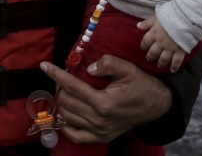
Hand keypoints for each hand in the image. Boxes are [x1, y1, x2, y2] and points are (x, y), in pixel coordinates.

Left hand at [41, 56, 171, 143]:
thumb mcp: (128, 69)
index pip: (72, 86)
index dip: (56, 74)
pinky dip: (66, 125)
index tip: (44, 66)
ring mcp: (99, 131)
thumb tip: (89, 68)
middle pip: (66, 102)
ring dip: (61, 102)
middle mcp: (99, 120)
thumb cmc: (142, 85)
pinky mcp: (101, 137)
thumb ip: (108, 64)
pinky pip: (75, 136)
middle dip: (59, 87)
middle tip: (62, 78)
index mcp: (104, 103)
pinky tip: (66, 113)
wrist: (157, 106)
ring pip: (67, 116)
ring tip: (64, 91)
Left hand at [137, 16, 186, 72]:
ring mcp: (170, 48)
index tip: (143, 48)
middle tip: (149, 59)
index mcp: (154, 33)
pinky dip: (174, 67)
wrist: (185, 19)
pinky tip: (173, 70)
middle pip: (153, 52)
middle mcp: (160, 43)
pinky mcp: (180, 51)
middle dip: (150, 57)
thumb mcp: (157, 17)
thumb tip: (138, 26)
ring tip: (159, 65)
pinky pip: (176, 61)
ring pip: (163, 59)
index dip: (144, 46)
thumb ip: (147, 23)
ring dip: (161, 63)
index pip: (145, 42)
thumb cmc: (170, 15)